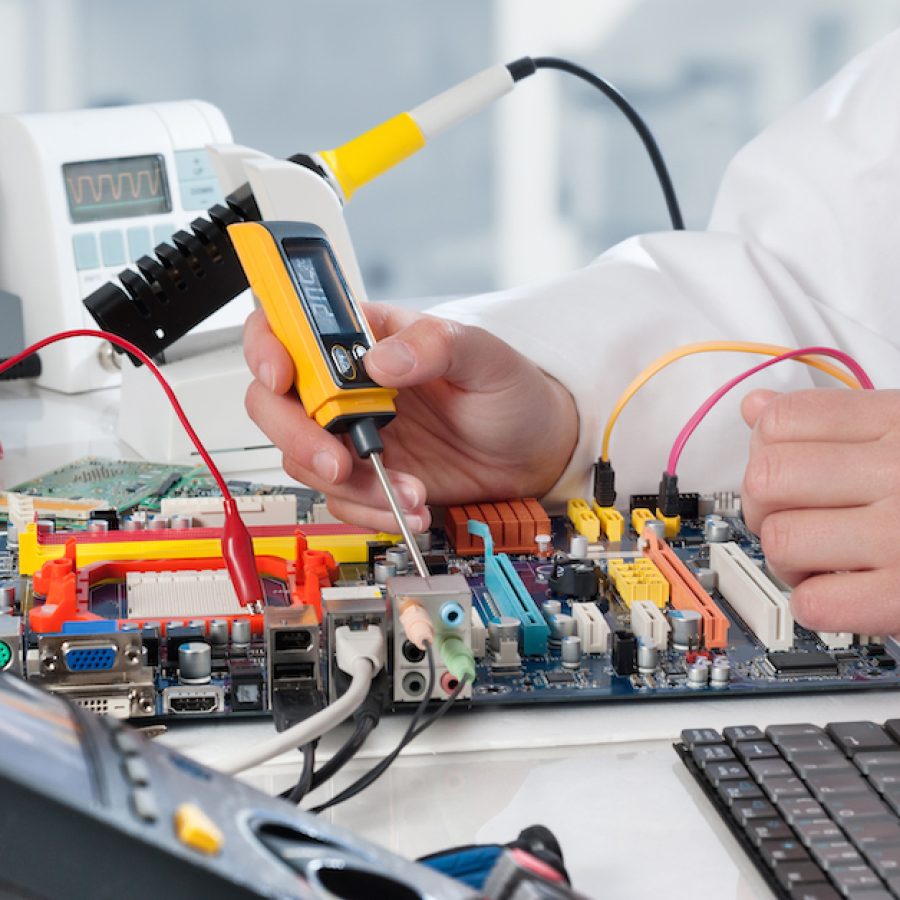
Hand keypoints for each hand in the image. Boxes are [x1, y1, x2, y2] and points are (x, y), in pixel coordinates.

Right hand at [243, 303, 577, 532]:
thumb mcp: (484, 355)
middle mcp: (346, 387)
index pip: (288, 326)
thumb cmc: (509, 391)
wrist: (532, 452)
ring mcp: (351, 434)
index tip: (282, 377)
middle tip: (339, 461)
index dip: (267, 346)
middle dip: (296, 435)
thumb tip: (381, 360)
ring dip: (348, 485)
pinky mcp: (365, 477)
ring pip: (301, 459)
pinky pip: (338, 499)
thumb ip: (436, 344)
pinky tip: (412, 506)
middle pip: (273, 402)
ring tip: (407, 489)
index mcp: (364, 338)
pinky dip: (370, 511)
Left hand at [741, 388, 899, 634]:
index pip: (782, 421)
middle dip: (765, 507)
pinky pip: (817, 602)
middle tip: (796, 519)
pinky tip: (843, 594)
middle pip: (768, 479)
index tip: (786, 471)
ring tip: (823, 561)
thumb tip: (757, 409)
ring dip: (788, 560)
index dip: (765, 449)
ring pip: (781, 541)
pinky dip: (816, 603)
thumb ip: (840, 418)